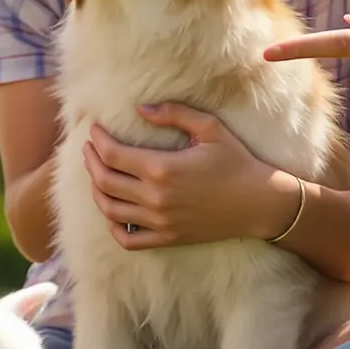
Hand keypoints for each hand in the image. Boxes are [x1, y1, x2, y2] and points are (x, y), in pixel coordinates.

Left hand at [84, 103, 296, 250]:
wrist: (260, 203)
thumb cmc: (236, 162)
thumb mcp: (210, 128)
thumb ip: (174, 113)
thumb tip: (141, 108)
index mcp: (162, 168)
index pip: (113, 154)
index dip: (98, 140)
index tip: (94, 129)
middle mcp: (155, 198)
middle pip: (105, 181)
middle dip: (91, 161)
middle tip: (89, 148)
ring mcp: (159, 222)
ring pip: (110, 210)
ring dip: (96, 191)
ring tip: (97, 174)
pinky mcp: (168, 238)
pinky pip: (128, 239)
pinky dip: (113, 227)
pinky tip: (113, 212)